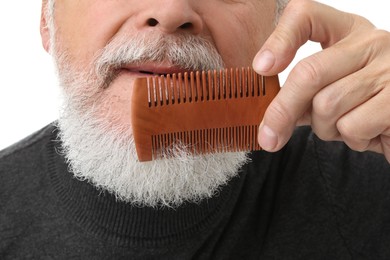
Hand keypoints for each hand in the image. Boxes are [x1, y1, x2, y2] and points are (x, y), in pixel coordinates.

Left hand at [253, 0, 389, 162]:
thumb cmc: (366, 105)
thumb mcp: (332, 88)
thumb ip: (302, 93)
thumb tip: (267, 112)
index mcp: (348, 32)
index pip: (306, 15)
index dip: (279, 40)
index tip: (261, 68)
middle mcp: (371, 42)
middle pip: (308, 72)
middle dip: (282, 111)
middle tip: (268, 136)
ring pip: (326, 104)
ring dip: (325, 128)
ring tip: (344, 126)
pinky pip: (351, 126)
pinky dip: (351, 140)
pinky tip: (368, 132)